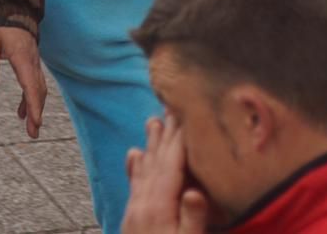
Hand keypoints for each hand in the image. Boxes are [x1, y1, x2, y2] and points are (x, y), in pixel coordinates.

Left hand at [0, 25, 46, 138]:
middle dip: (37, 112)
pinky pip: (34, 82)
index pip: (31, 86)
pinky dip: (30, 98)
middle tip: (33, 133)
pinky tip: (22, 111)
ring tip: (31, 127)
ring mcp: (33, 61)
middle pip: (38, 91)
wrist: (10, 6)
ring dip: (35, 107)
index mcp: (23, 58)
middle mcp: (32, 61)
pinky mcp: (30, 61)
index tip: (35, 123)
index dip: (33, 106)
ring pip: (38, 88)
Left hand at [122, 115, 208, 233]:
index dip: (180, 140)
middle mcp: (143, 204)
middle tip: (172, 107)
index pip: (171, 165)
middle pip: (156, 161)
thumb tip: (195, 192)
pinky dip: (135, 166)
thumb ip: (192, 219)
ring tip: (154, 121)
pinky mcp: (130, 219)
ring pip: (143, 170)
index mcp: (159, 207)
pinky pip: (134, 185)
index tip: (187, 115)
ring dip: (150, 144)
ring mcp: (134, 210)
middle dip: (166, 134)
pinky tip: (134, 154)